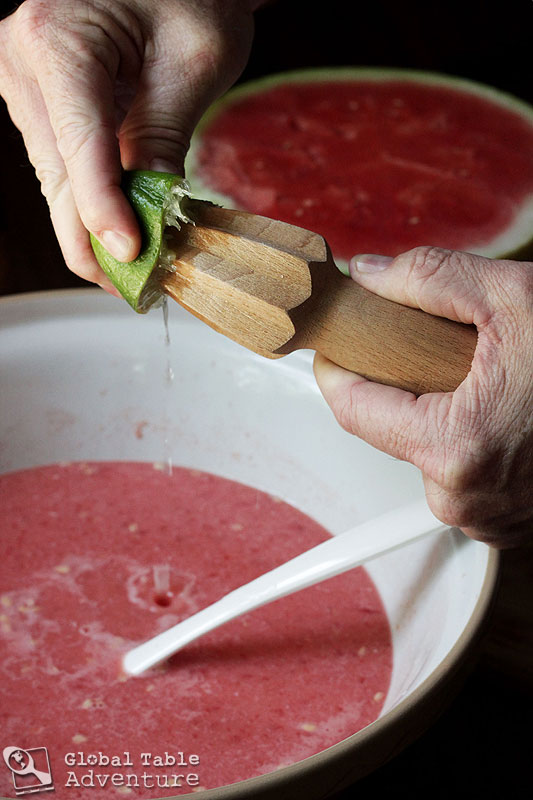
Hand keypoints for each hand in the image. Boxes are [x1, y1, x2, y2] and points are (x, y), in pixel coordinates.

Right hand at [0, 0, 256, 293]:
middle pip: (58, 177)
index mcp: (56, 40)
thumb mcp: (191, 63)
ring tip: (141, 263)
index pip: (79, 147)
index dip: (105, 210)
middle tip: (137, 286)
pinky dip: (94, 201)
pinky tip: (124, 227)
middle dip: (97, 239)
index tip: (133, 256)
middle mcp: (24, 63)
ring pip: (57, 180)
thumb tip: (151, 213)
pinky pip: (64, 166)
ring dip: (95, 227)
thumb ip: (163, 137)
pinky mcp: (40, 102)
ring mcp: (26, 85)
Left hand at [314, 247, 532, 547]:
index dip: (336, 370)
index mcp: (455, 447)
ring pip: (430, 453)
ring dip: (441, 413)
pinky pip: (465, 476)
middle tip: (434, 349)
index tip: (333, 346)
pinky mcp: (510, 524)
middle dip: (404, 386)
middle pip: (394, 430)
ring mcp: (490, 518)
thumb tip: (371, 275)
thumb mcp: (514, 298)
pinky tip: (504, 413)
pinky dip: (471, 441)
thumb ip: (430, 278)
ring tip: (486, 381)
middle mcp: (465, 499)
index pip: (353, 409)